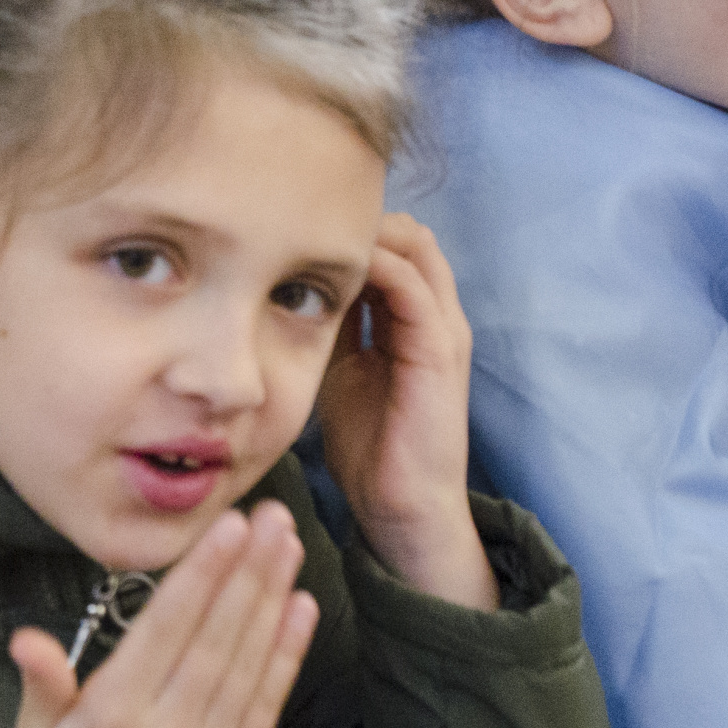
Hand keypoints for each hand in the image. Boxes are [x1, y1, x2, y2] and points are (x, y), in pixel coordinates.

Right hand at [2, 502, 318, 727]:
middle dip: (248, 571)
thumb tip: (27, 640)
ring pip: (248, 664)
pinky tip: (300, 609)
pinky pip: (266, 705)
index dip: (203, 575)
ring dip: (274, 600)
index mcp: (112, 716)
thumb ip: (42, 682)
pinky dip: (287, 655)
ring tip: (290, 545)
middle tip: (274, 515)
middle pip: (218, 638)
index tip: (230, 525)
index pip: (168, 629)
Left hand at [314, 214, 498, 609]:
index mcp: (413, 320)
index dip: (348, 233)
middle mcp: (435, 316)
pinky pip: (412, 288)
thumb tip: (285, 291)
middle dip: (358, 222)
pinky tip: (328, 268)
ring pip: (416, 248)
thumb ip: (332, 328)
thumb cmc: (370, 445)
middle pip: (409, 235)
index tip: (290, 231)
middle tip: (296, 226)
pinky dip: (374, 266)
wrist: (400, 505)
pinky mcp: (438, 351)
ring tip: (308, 236)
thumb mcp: (340, 369)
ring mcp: (442, 330)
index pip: (393, 247)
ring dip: (365, 235)